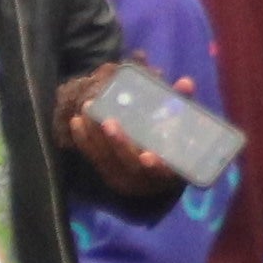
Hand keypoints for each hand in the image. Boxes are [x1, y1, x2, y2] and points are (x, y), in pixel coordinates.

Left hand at [55, 89, 185, 212]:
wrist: (159, 171)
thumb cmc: (174, 144)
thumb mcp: (183, 128)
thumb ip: (182, 106)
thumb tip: (186, 82)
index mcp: (169, 172)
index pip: (164, 173)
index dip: (156, 166)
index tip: (147, 156)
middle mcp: (145, 180)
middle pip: (130, 165)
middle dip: (118, 144)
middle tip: (108, 122)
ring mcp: (124, 178)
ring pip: (108, 160)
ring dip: (96, 136)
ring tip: (87, 111)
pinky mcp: (107, 173)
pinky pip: (94, 158)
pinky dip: (84, 140)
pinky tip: (76, 121)